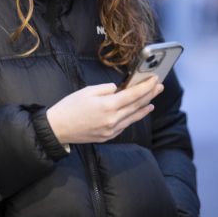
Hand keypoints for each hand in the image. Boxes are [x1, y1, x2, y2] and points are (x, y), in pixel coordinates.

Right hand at [46, 76, 162, 144]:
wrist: (58, 128)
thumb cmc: (70, 107)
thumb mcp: (88, 90)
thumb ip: (107, 89)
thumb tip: (118, 89)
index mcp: (108, 105)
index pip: (133, 95)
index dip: (146, 87)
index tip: (155, 79)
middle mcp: (112, 119)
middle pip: (137, 105)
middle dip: (150, 95)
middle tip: (159, 87)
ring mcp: (111, 130)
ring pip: (133, 117)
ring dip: (144, 108)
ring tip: (152, 101)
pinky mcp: (108, 136)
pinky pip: (124, 126)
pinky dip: (132, 118)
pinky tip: (136, 113)